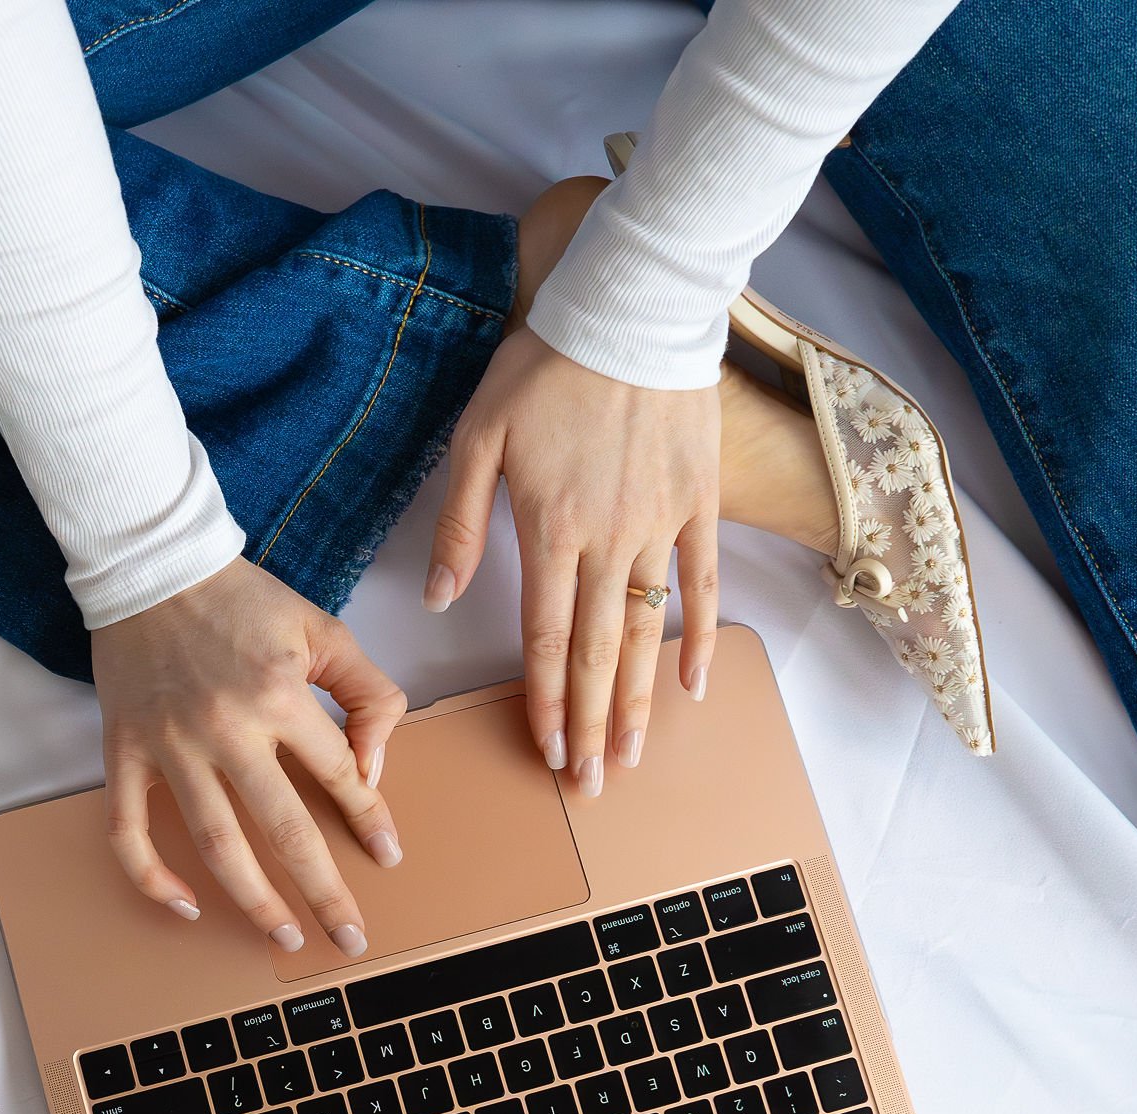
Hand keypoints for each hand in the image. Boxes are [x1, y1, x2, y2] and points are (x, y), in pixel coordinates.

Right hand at [92, 558, 406, 952]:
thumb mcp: (322, 629)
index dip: (369, 819)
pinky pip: (130, 830)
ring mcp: (169, 747)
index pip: (338, 776)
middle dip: (323, 891)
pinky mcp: (124, 752)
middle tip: (350, 938)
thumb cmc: (241, 599)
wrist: (151, 567)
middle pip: (283, 831)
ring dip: (253, 900)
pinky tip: (187, 906)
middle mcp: (226, 729)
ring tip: (285, 938)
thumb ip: (366, 692)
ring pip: (216, 843)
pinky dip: (152, 876)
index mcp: (280, 696)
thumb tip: (371, 767)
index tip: (388, 857)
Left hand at [425, 327, 721, 792]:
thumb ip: (459, 524)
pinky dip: (700, 635)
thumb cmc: (545, 365)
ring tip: (632, 756)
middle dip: (589, 725)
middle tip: (587, 784)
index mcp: (549, 530)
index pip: (545, 638)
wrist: (633, 306)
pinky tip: (693, 685)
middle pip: (596, 653)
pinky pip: (702, 581)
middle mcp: (608, 540)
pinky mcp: (699, 502)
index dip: (545, 701)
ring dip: (638, 700)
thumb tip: (435, 598)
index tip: (544, 750)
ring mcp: (660, 524)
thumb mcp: (478, 435)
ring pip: (645, 630)